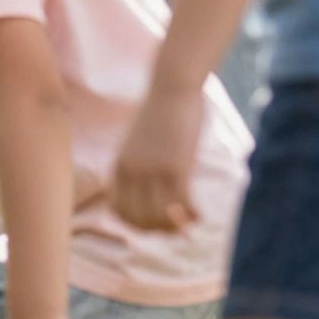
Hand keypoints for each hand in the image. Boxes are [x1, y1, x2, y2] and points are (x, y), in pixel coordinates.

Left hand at [112, 80, 203, 230]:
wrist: (172, 87)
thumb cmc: (159, 112)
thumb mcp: (137, 140)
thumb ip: (134, 163)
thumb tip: (141, 185)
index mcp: (118, 165)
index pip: (118, 209)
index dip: (135, 224)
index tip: (153, 226)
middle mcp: (131, 171)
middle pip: (138, 218)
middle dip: (157, 230)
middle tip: (175, 228)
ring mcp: (152, 170)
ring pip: (159, 216)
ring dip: (175, 226)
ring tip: (188, 223)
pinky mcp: (176, 166)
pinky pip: (181, 204)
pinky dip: (192, 215)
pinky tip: (200, 215)